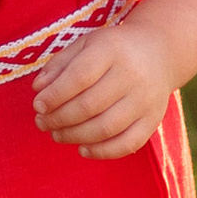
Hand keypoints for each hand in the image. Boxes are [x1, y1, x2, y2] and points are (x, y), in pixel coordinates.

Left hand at [33, 12, 175, 159]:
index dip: (55, 95)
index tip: (38, 105)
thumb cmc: (112, 50)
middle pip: (90, 105)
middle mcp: (132, 75)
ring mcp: (145, 100)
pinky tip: (82, 149)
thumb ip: (59, 65)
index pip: (80, 76)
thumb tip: (38, 89)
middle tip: (42, 122)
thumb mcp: (85, 45)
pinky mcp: (153, 120)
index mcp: (111, 50)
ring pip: (106, 128)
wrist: (159, 52)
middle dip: (59, 119)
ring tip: (56, 134)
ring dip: (75, 136)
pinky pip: (128, 144)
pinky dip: (102, 152)